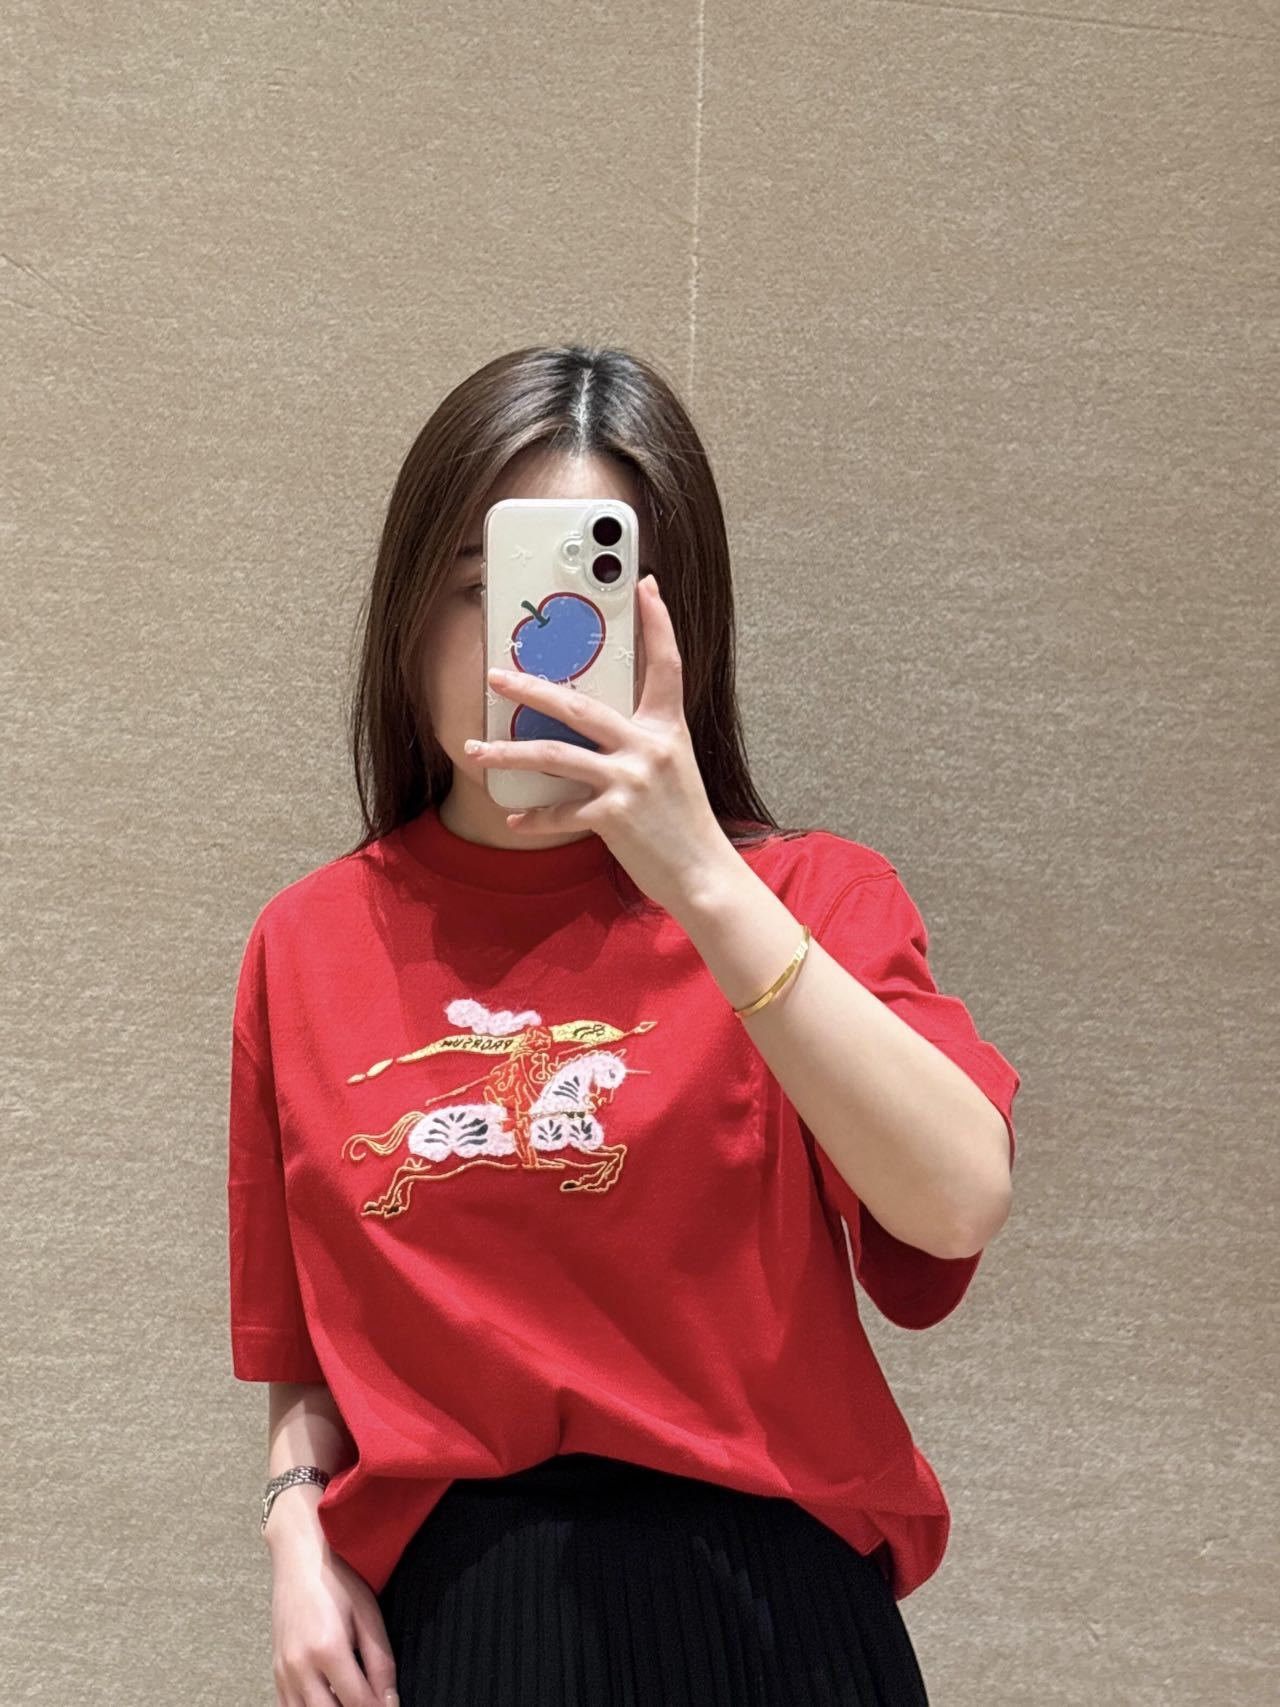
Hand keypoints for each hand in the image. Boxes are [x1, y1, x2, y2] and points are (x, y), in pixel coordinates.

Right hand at [268, 1521, 397, 1706]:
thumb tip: (390, 1701)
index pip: (357, 1703)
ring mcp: (283, 1672)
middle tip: (372, 1704)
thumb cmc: (336, 1580)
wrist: (299, 1558)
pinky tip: (328, 1700)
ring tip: (351, 1700)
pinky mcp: (275, 1672)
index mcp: (327, 1650)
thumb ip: (381, 1662)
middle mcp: (300, 1667)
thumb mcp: (368, 1615)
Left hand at [466, 574, 733, 912]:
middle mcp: (650, 747)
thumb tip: (597, 725)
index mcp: (668, 729)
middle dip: (532, 688)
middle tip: (496, 677)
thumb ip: (642, 741)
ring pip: (555, 754)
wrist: (704, 874)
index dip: (658, 623)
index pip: (666, 665)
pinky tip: (514, 818)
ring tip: (476, 750)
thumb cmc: (684, 823)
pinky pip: (560, 811)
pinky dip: (534, 816)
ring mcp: (631, 781)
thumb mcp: (673, 768)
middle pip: (580, 706)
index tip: (646, 585)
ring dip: (509, 751)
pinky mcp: (614, 816)